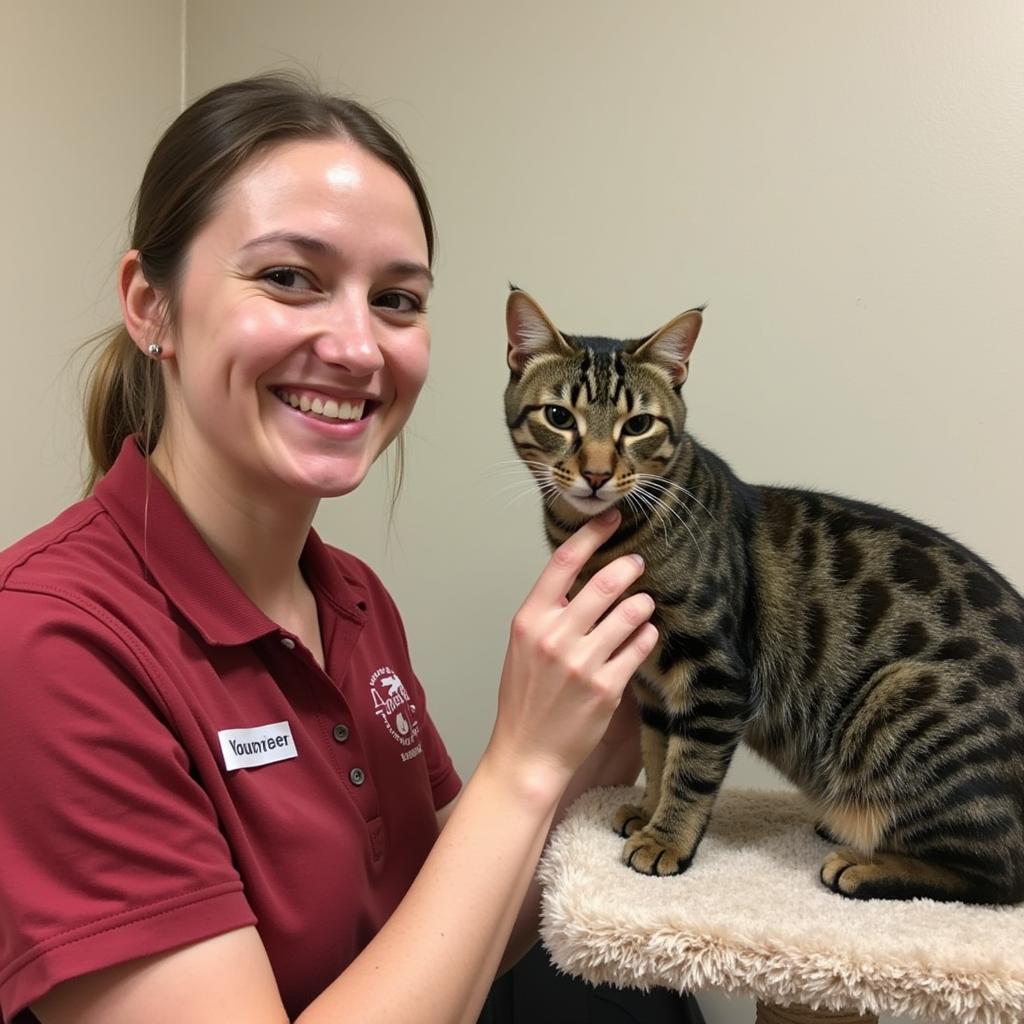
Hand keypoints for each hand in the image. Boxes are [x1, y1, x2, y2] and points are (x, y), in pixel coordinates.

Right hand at [486, 509, 656, 798]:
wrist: (527, 753)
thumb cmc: (525, 697)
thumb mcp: (523, 646)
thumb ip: (548, 612)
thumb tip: (582, 576)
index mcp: (529, 620)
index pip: (563, 562)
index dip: (591, 535)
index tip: (611, 520)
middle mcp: (554, 637)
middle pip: (602, 583)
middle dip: (628, 567)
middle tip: (639, 562)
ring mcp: (581, 663)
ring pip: (628, 613)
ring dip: (642, 603)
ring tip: (643, 604)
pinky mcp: (606, 688)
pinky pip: (638, 648)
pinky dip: (646, 636)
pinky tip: (645, 634)